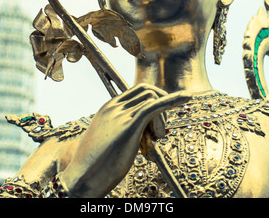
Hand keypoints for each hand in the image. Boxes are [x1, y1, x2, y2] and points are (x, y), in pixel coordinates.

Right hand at [61, 83, 189, 196]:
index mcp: (108, 107)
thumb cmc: (93, 165)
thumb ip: (116, 131)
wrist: (81, 178)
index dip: (153, 99)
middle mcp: (114, 106)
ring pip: (152, 98)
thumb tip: (129, 136)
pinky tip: (187, 98)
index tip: (158, 119)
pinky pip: (155, 106)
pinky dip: (173, 100)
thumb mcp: (105, 141)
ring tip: (155, 139)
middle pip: (147, 91)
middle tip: (160, 129)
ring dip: (162, 116)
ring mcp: (121, 114)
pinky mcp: (129, 126)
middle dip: (160, 103)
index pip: (137, 91)